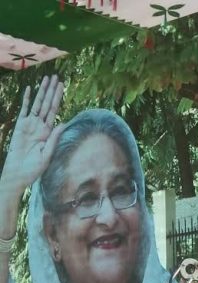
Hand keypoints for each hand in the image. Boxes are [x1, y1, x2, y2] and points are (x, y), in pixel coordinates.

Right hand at [2, 75, 64, 195]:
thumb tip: (63, 123)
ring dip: (41, 91)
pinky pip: (23, 110)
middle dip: (52, 90)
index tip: (63, 86)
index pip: (55, 111)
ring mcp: (29, 124)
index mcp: (48, 131)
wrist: (18, 173)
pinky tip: (29, 89)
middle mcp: (40, 125)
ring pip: (37, 104)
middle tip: (57, 77)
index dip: (59, 98)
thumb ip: (54, 138)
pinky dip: (26, 99)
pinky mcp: (19, 126)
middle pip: (47, 104)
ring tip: (46, 79)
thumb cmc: (34, 168)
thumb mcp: (48, 153)